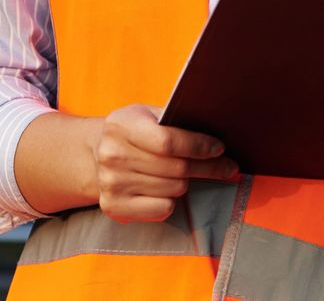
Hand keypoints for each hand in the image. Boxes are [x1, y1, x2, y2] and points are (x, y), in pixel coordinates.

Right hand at [90, 103, 240, 222]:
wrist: (96, 155)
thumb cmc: (134, 132)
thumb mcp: (147, 115)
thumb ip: (175, 122)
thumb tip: (216, 139)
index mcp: (121, 125)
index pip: (168, 142)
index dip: (199, 146)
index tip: (219, 149)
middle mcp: (112, 155)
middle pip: (176, 168)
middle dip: (207, 167)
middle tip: (227, 166)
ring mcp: (111, 183)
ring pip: (173, 189)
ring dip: (186, 182)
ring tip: (186, 174)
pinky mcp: (114, 207)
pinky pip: (163, 208)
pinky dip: (171, 200)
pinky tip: (165, 189)